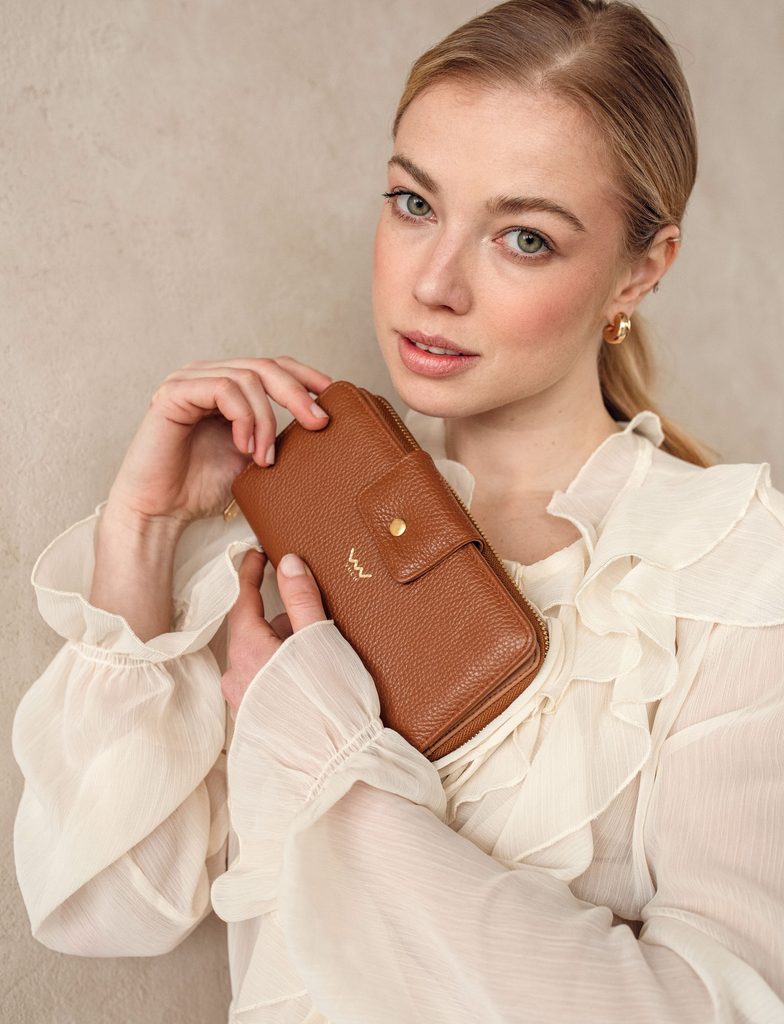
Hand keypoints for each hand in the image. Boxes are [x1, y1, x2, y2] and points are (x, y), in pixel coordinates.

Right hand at [104, 356, 332, 527]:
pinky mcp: (174, 393)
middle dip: (298, 394)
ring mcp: (189, 380)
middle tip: (318, 423)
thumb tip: (319, 425)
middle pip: (265, 366)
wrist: (161, 511)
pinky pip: (223, 389)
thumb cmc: (202, 487)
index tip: (333, 393)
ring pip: (248, 378)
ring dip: (267, 420)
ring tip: (266, 457)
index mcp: (227, 387)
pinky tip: (245, 447)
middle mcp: (208, 376)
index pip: (272, 366)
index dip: (305, 375)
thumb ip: (276, 436)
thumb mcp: (253, 457)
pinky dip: (244, 418)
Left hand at [220, 549, 327, 716]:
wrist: (334, 771)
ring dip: (282, 648)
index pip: (242, 601)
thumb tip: (287, 563)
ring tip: (319, 656)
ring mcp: (243, 704)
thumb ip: (302, 599)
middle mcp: (236, 677)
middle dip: (279, 618)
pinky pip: (263, 683)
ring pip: (258, 658)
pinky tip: (310, 681)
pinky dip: (281, 672)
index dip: (250, 573)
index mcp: (248, 651)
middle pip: (252, 631)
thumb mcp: (320, 640)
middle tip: (311, 616)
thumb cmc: (330, 704)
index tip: (255, 552)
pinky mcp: (255, 724)